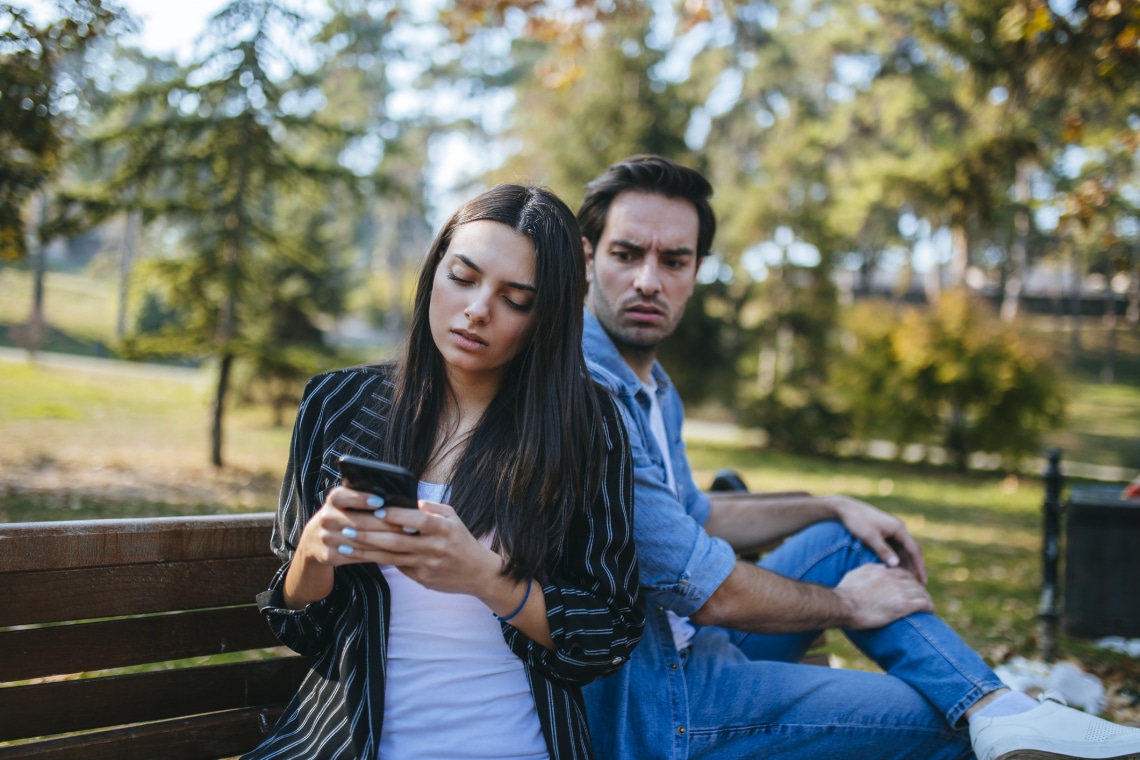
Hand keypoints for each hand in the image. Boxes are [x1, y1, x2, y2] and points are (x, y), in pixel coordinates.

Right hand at [293, 485, 402, 567]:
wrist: (313, 541)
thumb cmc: (341, 516)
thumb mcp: (345, 503)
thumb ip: (362, 498)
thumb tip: (394, 499)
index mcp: (333, 500)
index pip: (344, 496)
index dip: (361, 499)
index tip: (381, 501)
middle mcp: (326, 518)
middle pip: (360, 522)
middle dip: (387, 525)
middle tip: (410, 526)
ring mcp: (326, 538)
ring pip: (362, 541)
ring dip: (387, 542)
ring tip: (406, 540)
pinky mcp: (330, 556)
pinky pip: (358, 556)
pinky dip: (376, 555)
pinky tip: (393, 553)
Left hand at [357, 500, 501, 595]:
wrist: (478, 573)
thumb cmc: (461, 540)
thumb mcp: (452, 517)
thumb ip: (429, 508)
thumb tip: (405, 500)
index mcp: (443, 528)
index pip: (416, 520)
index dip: (395, 515)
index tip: (375, 509)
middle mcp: (434, 547)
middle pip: (396, 541)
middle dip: (369, 534)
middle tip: (347, 527)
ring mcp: (427, 565)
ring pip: (391, 557)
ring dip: (365, 550)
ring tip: (345, 544)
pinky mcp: (422, 579)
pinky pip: (397, 568)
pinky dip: (377, 561)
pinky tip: (360, 556)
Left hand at [829, 496, 926, 583]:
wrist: (846, 509)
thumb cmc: (857, 521)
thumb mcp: (870, 537)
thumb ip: (883, 551)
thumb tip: (897, 565)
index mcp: (898, 528)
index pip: (914, 550)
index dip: (920, 566)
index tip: (923, 581)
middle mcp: (899, 529)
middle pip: (912, 551)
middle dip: (916, 567)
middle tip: (919, 585)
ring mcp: (893, 531)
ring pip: (904, 550)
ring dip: (907, 564)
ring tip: (909, 581)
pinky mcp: (886, 533)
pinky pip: (896, 548)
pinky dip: (898, 559)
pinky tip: (896, 570)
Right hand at [835, 563, 933, 628]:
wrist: (845, 605)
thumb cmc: (846, 592)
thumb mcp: (856, 574)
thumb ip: (870, 569)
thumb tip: (881, 568)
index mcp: (883, 572)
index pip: (902, 573)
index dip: (908, 580)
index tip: (910, 587)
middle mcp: (894, 579)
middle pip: (913, 582)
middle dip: (919, 589)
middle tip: (922, 597)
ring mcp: (900, 592)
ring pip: (921, 592)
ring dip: (926, 598)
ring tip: (928, 605)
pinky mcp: (904, 605)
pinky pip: (923, 604)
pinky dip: (929, 607)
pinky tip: (931, 611)